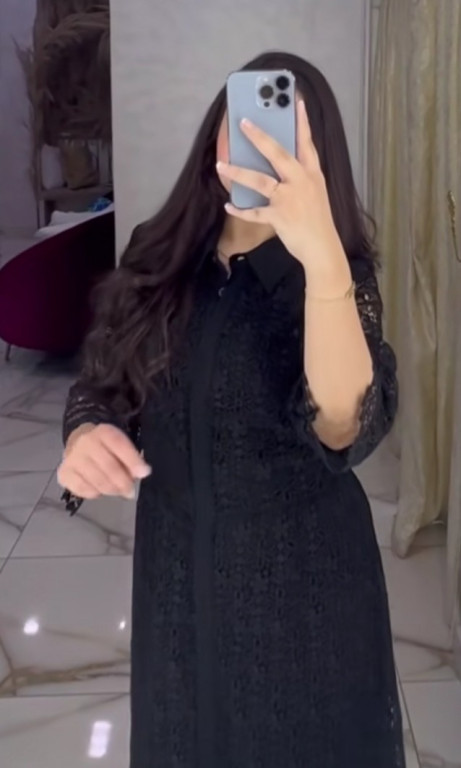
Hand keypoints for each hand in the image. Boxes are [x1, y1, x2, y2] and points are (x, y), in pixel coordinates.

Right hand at [57, 423, 150, 500]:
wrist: (79, 442)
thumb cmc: (106, 448)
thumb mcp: (120, 445)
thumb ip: (132, 458)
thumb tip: (142, 472)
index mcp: (104, 432)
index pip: (119, 445)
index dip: (133, 460)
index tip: (144, 473)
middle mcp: (85, 442)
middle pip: (109, 466)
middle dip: (123, 482)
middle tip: (130, 491)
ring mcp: (72, 458)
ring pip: (97, 480)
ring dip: (111, 490)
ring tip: (117, 490)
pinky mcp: (64, 473)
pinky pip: (83, 489)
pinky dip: (95, 493)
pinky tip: (99, 489)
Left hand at [217, 100, 344, 271]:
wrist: (322, 247)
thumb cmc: (318, 220)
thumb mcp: (315, 192)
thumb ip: (300, 176)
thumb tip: (280, 164)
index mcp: (312, 174)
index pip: (307, 143)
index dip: (302, 122)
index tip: (296, 101)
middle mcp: (300, 181)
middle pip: (278, 154)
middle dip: (259, 137)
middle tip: (243, 123)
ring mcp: (289, 199)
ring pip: (260, 180)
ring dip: (238, 172)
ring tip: (221, 165)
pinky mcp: (278, 216)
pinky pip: (254, 212)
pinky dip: (240, 210)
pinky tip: (229, 205)